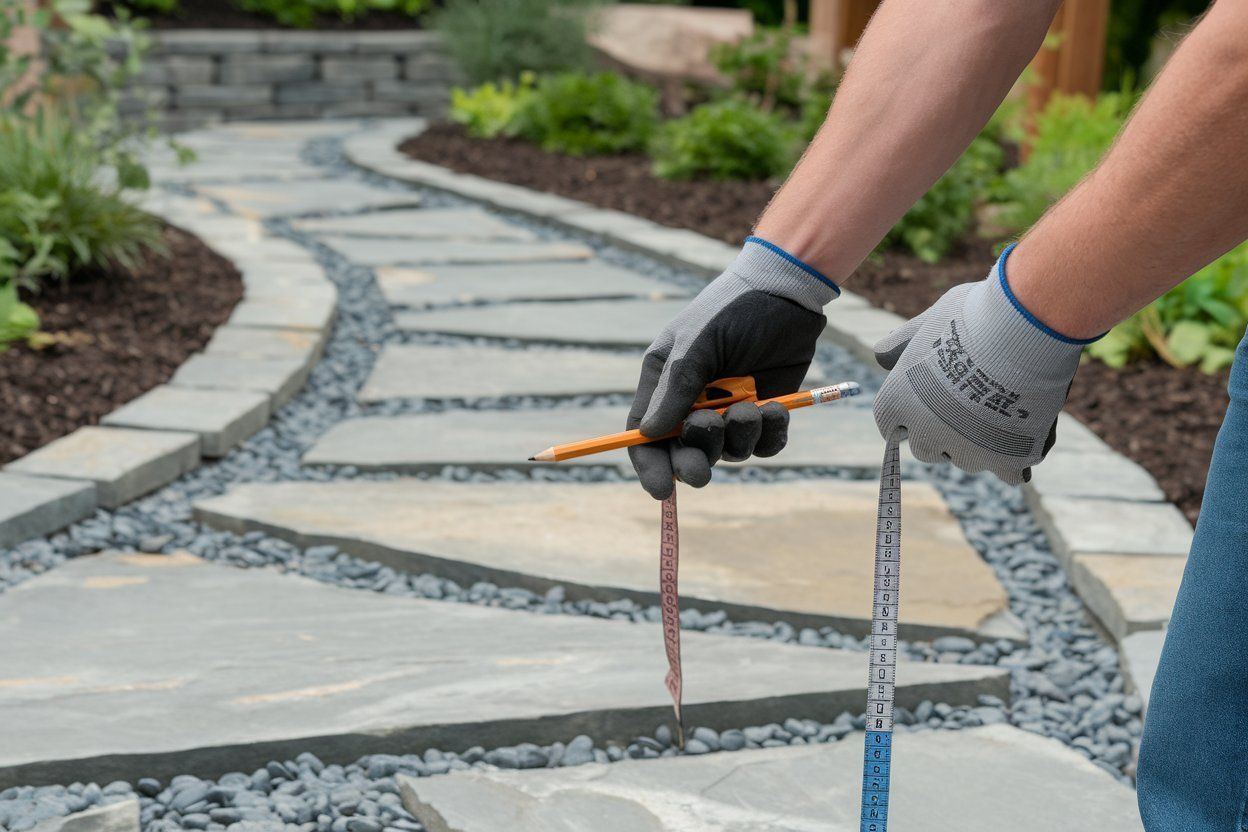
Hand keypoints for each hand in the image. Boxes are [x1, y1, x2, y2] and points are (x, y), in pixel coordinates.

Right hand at [628, 237, 836, 499]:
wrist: (785, 292)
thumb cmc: (730, 310)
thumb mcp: (695, 345)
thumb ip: (675, 390)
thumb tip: (648, 436)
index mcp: (664, 383)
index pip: (646, 436)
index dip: (650, 465)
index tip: (660, 488)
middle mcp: (694, 401)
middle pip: (685, 452)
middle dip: (693, 462)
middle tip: (702, 472)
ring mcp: (731, 409)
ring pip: (730, 451)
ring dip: (739, 437)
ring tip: (753, 408)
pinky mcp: (765, 411)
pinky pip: (764, 445)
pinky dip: (770, 434)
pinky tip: (776, 407)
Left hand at [872, 244, 1094, 484]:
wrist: (1026, 327)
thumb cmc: (975, 317)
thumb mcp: (930, 321)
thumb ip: (903, 342)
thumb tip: (881, 358)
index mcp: (897, 402)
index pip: (891, 425)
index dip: (910, 415)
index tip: (930, 404)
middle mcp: (924, 433)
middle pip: (926, 449)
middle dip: (942, 434)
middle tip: (967, 408)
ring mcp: (965, 451)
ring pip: (968, 460)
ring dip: (980, 445)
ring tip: (1002, 408)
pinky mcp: (1005, 461)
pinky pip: (1009, 473)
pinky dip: (1016, 461)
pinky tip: (1025, 444)